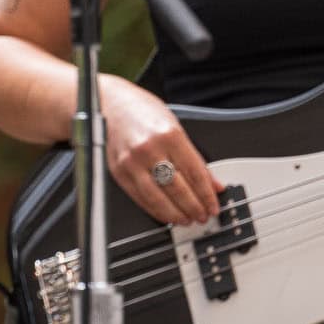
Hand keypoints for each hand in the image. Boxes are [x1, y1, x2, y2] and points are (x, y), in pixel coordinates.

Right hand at [102, 75, 222, 225]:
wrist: (110, 104)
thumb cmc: (143, 112)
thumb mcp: (175, 127)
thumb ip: (194, 158)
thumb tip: (212, 183)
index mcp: (169, 135)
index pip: (195, 174)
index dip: (206, 194)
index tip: (213, 205)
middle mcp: (149, 149)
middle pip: (178, 188)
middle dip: (194, 207)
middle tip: (202, 216)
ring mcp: (132, 162)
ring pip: (158, 198)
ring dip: (176, 213)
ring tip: (186, 218)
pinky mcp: (119, 172)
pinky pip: (140, 198)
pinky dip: (155, 210)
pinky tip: (166, 214)